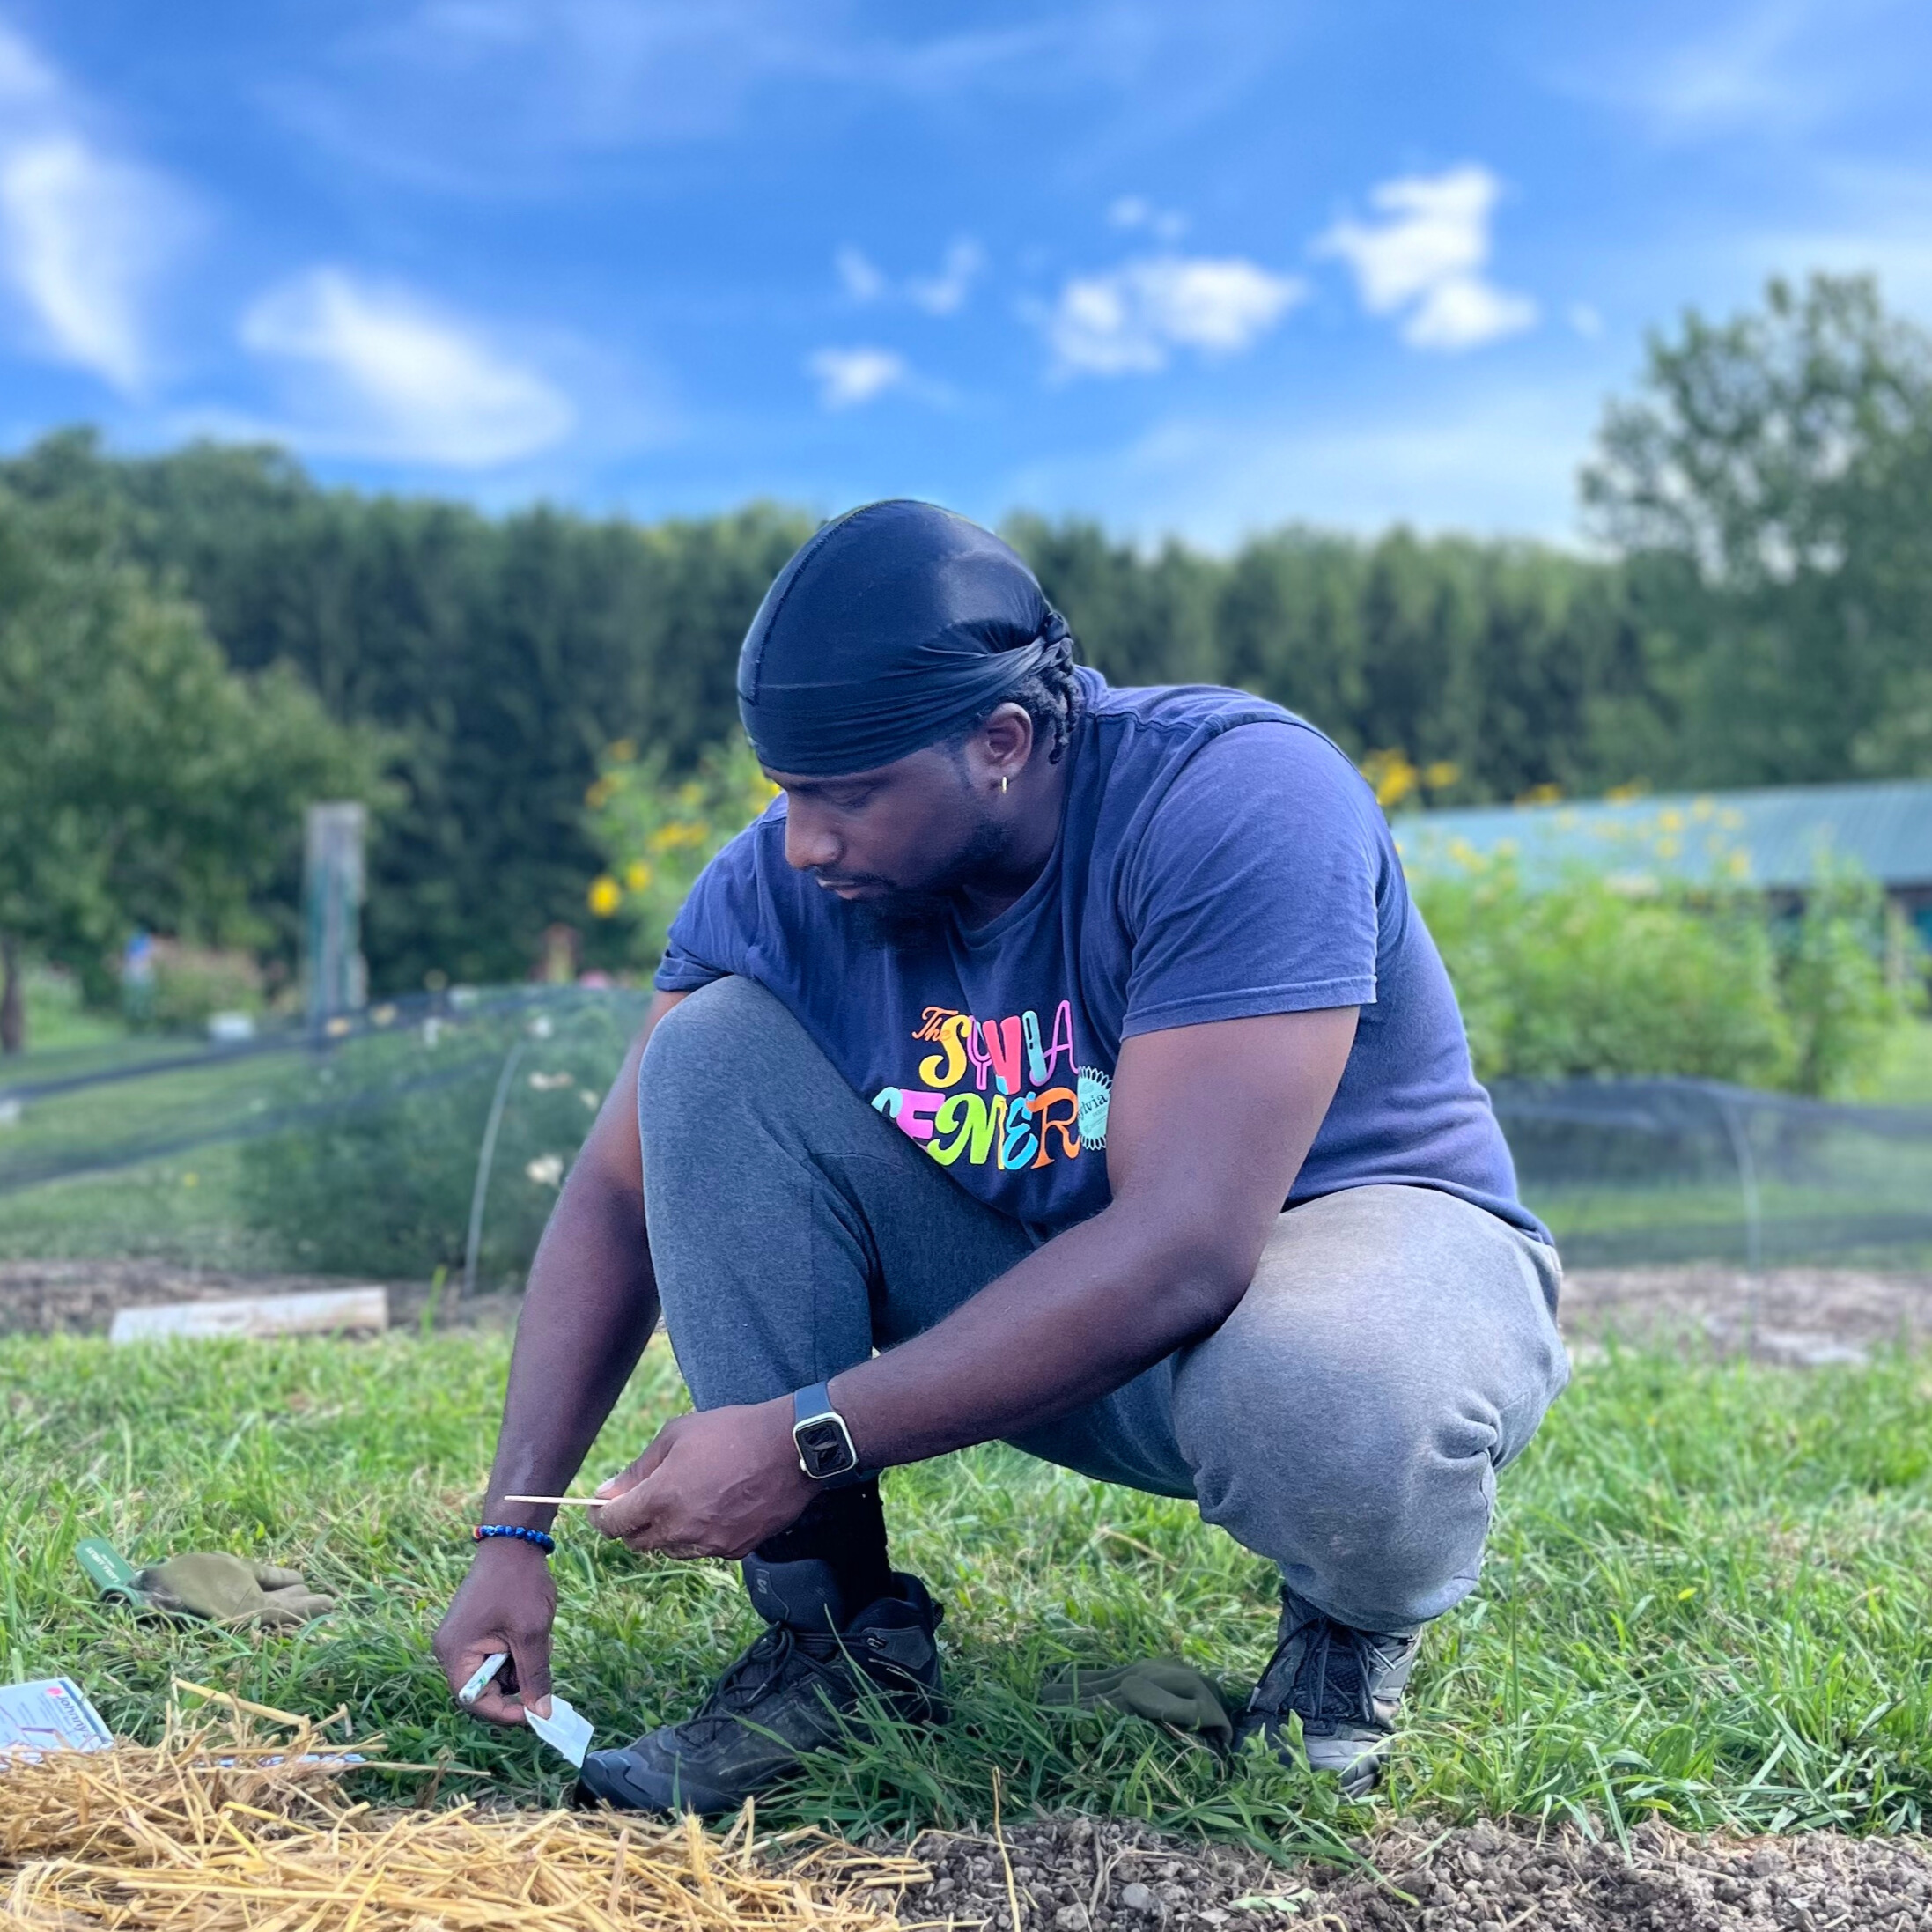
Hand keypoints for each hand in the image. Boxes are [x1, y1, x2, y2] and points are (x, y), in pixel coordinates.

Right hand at [432, 1538, 556, 1725]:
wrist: (514, 1540)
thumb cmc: (519, 1583)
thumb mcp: (532, 1632)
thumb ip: (535, 1675)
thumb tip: (541, 1713)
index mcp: (455, 1654)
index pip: (474, 1702)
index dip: (506, 1713)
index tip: (537, 1712)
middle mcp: (450, 1650)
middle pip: (482, 1690)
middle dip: (517, 1681)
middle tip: (542, 1661)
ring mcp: (459, 1639)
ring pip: (492, 1673)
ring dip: (519, 1664)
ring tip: (539, 1638)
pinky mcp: (472, 1630)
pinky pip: (492, 1656)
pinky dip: (515, 1651)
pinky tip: (531, 1631)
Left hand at [592, 1399, 815, 1559]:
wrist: (791, 1448)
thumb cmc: (732, 1432)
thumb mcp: (678, 1435)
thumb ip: (639, 1469)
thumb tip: (607, 1492)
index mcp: (661, 1498)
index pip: (613, 1524)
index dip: (600, 1516)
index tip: (601, 1507)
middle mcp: (681, 1529)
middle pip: (638, 1542)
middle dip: (633, 1523)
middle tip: (643, 1499)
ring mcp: (710, 1544)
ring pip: (670, 1549)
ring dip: (666, 1531)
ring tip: (686, 1498)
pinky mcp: (735, 1551)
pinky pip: (703, 1549)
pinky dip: (698, 1534)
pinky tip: (715, 1506)